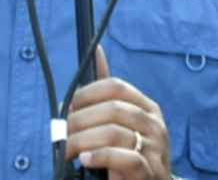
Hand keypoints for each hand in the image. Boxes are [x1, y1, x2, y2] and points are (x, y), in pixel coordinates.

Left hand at [66, 46, 171, 179]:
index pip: (115, 86)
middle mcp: (154, 124)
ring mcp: (155, 149)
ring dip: (82, 141)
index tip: (68, 107)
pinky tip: (84, 161)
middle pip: (111, 109)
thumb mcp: (121, 121)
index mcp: (146, 107)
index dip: (86, 94)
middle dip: (79, 120)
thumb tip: (96, 50)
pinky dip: (99, 157)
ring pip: (114, 132)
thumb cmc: (131, 152)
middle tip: (61, 133)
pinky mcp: (150, 172)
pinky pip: (124, 158)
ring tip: (68, 151)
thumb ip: (107, 91)